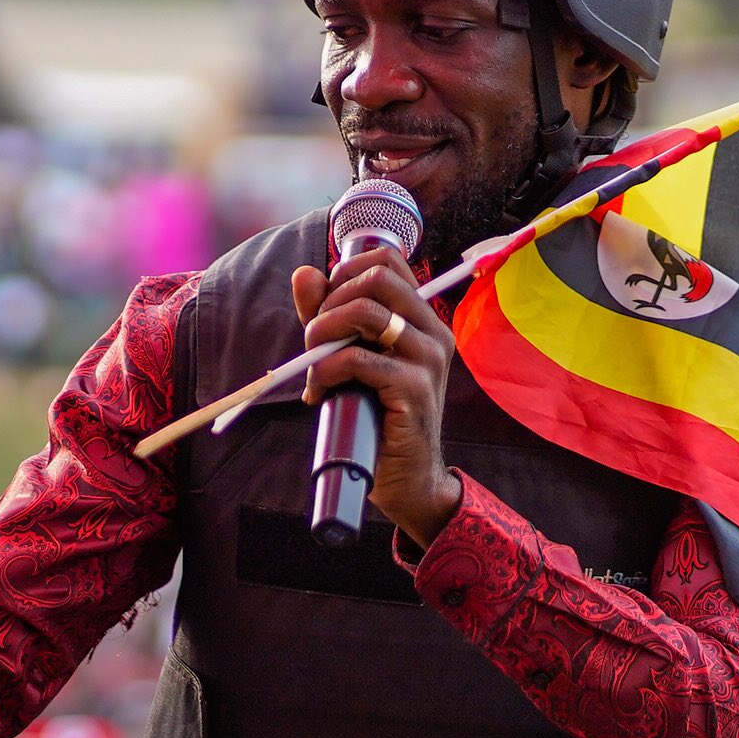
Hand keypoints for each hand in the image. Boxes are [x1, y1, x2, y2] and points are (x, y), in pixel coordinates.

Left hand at [291, 246, 460, 546]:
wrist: (407, 477)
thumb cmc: (377, 415)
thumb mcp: (351, 357)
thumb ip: (329, 315)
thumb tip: (304, 274)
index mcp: (423, 319)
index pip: (389, 260)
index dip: (346, 270)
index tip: (324, 305)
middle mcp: (434, 332)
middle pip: (376, 278)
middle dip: (330, 302)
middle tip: (314, 337)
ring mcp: (428, 359)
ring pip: (365, 311)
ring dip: (323, 333)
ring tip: (313, 364)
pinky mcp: (414, 389)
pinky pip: (357, 358)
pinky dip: (326, 370)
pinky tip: (319, 392)